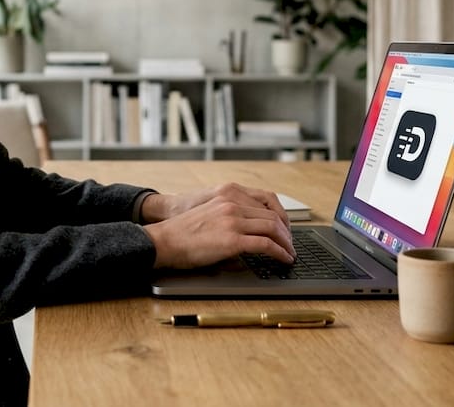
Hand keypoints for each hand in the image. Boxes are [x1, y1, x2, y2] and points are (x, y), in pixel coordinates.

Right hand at [141, 190, 294, 269]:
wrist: (164, 241)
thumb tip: (248, 233)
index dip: (280, 216)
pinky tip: (283, 259)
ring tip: (289, 253)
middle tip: (290, 243)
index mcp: (227, 195)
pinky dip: (279, 252)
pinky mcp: (232, 240)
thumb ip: (229, 217)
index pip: (265, 201)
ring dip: (286, 243)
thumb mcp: (209, 214)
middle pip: (272, 215)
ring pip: (273, 228)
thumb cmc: (181, 233)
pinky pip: (266, 245)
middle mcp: (232, 204)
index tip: (284, 228)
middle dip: (286, 231)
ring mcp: (233, 221)